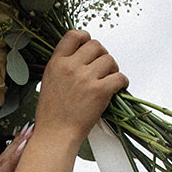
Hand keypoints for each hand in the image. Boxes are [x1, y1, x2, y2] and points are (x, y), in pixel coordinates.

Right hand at [36, 30, 128, 145]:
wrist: (55, 136)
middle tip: (103, 67)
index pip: (74, 35)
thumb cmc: (52, 115)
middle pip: (96, 45)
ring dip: (113, 69)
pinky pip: (119, 77)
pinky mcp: (100, 91)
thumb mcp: (49, 82)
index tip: (89, 45)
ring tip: (109, 80)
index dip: (85, 37)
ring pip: (109, 59)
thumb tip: (80, 56)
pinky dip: (122, 82)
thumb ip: (62, 66)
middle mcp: (70, 67)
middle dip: (102, 54)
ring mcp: (85, 78)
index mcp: (56, 63)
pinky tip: (118, 88)